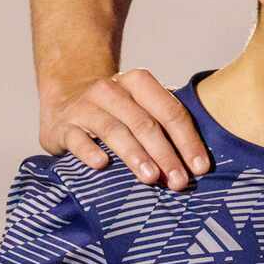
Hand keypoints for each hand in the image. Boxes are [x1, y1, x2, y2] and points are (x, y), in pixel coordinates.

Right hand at [40, 68, 209, 189]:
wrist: (65, 101)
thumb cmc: (117, 111)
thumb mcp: (140, 106)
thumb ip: (166, 122)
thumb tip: (200, 160)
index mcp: (138, 82)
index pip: (169, 110)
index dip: (188, 140)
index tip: (201, 167)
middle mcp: (111, 90)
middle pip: (144, 123)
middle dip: (165, 154)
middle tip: (179, 181)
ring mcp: (85, 107)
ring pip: (114, 131)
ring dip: (135, 155)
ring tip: (151, 177)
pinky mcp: (63, 127)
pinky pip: (77, 139)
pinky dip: (90, 150)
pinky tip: (102, 165)